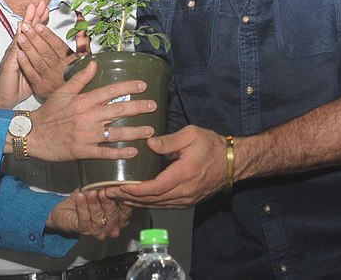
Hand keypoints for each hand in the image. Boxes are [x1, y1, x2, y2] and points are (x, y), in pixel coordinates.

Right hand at [0, 2, 49, 108]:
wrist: (4, 96)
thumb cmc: (19, 84)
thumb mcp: (35, 70)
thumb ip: (42, 60)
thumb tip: (56, 55)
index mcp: (26, 50)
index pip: (35, 32)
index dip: (40, 20)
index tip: (47, 8)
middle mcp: (19, 49)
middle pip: (27, 29)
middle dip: (34, 15)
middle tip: (39, 2)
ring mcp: (14, 54)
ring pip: (21, 35)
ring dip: (26, 22)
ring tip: (31, 10)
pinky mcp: (10, 63)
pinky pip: (15, 51)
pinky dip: (18, 41)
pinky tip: (20, 33)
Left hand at [15, 21, 87, 101]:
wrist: (72, 100)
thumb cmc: (76, 76)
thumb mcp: (84, 60)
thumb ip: (83, 43)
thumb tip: (81, 28)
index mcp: (70, 62)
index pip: (58, 46)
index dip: (47, 35)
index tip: (39, 25)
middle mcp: (59, 70)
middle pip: (46, 52)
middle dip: (35, 38)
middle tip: (26, 27)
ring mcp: (49, 79)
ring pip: (38, 62)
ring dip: (28, 48)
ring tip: (21, 37)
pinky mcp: (40, 88)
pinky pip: (31, 74)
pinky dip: (25, 64)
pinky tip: (19, 54)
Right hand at [29, 61, 156, 161]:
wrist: (32, 134)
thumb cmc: (48, 112)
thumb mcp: (62, 91)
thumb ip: (80, 78)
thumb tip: (94, 63)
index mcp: (83, 101)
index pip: (110, 91)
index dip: (128, 86)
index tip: (143, 85)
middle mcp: (87, 117)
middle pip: (118, 110)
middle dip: (138, 107)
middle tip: (153, 105)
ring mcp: (86, 135)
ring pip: (115, 133)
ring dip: (135, 132)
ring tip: (150, 131)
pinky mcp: (83, 151)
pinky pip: (104, 153)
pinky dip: (119, 153)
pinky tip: (133, 153)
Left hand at [46, 188, 130, 239]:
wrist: (66, 210)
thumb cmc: (85, 200)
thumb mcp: (98, 191)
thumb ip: (106, 188)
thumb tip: (110, 178)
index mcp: (120, 218)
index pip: (125, 210)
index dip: (122, 199)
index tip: (118, 187)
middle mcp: (112, 227)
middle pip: (113, 215)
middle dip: (108, 202)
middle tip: (103, 191)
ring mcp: (98, 231)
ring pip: (98, 217)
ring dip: (94, 203)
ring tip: (90, 192)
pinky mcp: (84, 230)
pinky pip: (84, 218)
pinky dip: (82, 206)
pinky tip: (80, 197)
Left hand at [103, 125, 225, 207]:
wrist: (233, 162)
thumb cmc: (212, 145)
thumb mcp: (191, 135)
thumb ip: (169, 141)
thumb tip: (149, 142)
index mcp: (183, 175)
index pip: (153, 188)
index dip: (133, 190)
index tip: (116, 187)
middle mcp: (184, 192)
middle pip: (151, 200)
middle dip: (128, 198)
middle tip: (108, 194)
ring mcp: (187, 199)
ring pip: (157, 205)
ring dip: (136, 203)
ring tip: (117, 198)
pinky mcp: (188, 201)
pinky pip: (164, 205)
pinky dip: (148, 203)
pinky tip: (136, 200)